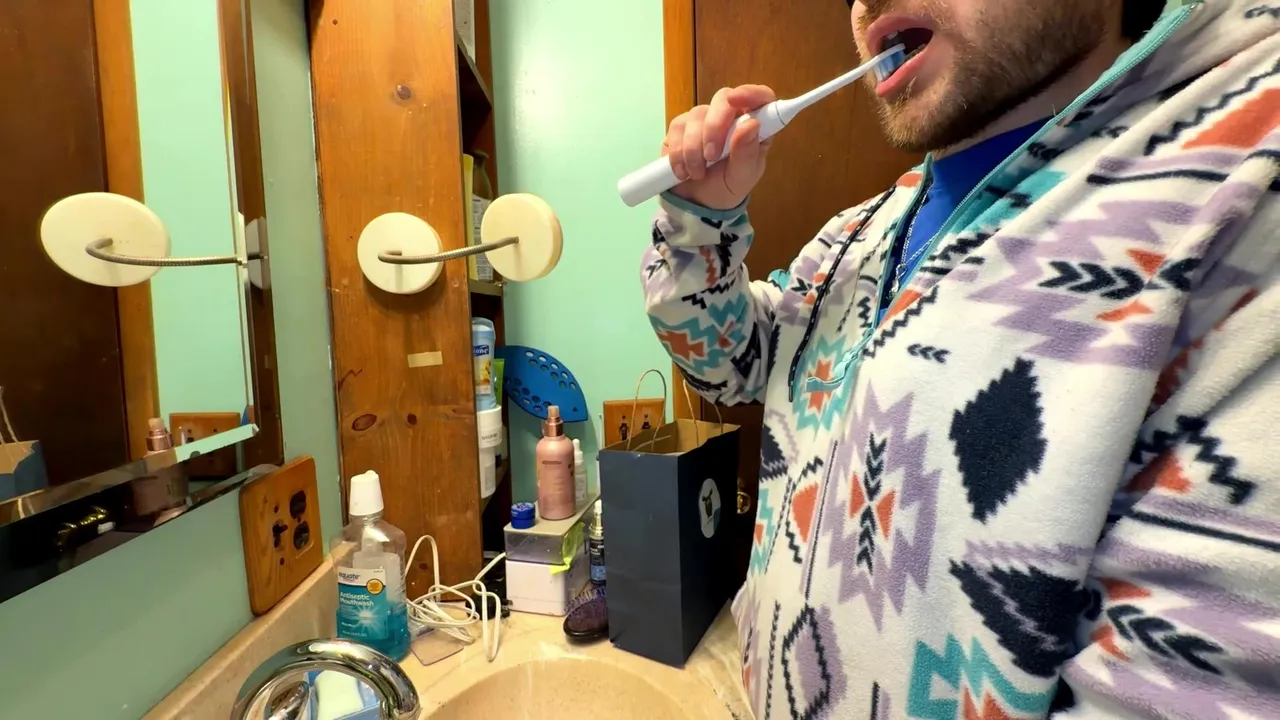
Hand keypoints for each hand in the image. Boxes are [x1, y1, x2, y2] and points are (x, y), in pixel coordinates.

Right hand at [663, 85, 776, 210]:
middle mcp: (730, 117)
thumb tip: (752, 124)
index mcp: (753, 127)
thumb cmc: (726, 188)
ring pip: (696, 115)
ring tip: (697, 174)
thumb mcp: (742, 178)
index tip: (737, 100)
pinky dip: (679, 153)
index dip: (751, 93)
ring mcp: (704, 119)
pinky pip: (677, 128)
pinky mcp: (681, 127)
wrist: (696, 204)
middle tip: (711, 156)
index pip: (761, 98)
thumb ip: (747, 153)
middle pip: (723, 99)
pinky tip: (683, 171)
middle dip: (714, 127)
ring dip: (694, 149)